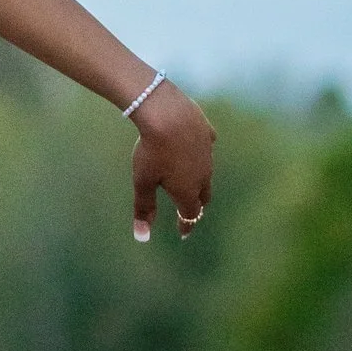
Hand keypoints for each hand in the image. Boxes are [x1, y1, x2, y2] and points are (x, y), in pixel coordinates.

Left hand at [131, 82, 215, 242]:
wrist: (168, 113)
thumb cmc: (152, 151)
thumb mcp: (143, 182)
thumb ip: (144, 209)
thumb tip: (142, 237)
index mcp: (188, 190)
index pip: (191, 214)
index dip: (186, 225)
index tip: (183, 233)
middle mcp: (203, 175)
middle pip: (203, 195)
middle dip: (196, 205)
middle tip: (189, 210)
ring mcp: (208, 153)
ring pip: (207, 172)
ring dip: (200, 180)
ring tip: (191, 182)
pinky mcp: (208, 133)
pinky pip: (207, 147)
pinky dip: (201, 152)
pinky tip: (197, 148)